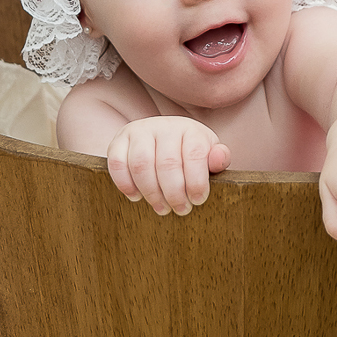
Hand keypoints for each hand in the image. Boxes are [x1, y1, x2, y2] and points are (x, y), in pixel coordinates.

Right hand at [106, 117, 230, 214]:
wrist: (162, 137)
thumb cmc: (188, 151)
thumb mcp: (208, 153)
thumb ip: (218, 158)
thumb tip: (219, 159)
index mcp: (189, 129)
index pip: (194, 154)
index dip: (197, 182)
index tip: (198, 200)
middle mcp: (163, 126)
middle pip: (167, 163)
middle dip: (175, 193)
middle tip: (180, 210)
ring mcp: (139, 131)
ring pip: (141, 164)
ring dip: (151, 192)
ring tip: (161, 208)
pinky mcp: (118, 140)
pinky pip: (117, 163)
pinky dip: (125, 184)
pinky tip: (136, 197)